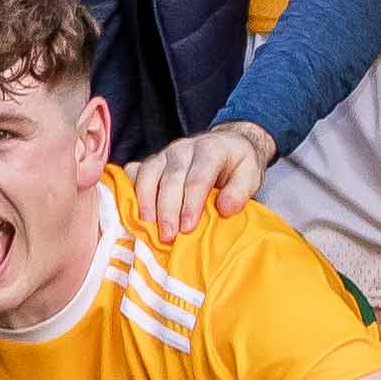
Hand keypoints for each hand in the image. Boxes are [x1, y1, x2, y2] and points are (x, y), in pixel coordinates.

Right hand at [136, 123, 276, 237]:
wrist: (227, 143)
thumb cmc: (237, 165)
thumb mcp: (251, 175)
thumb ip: (240, 191)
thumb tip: (224, 208)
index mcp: (210, 150)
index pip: (198, 177)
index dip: (191, 203)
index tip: (188, 227)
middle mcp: (184, 149)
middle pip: (171, 178)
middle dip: (167, 209)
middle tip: (167, 236)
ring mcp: (164, 154)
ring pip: (149, 174)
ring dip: (146, 202)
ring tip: (146, 226)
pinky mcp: (152, 161)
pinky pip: (134, 171)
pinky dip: (129, 189)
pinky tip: (131, 209)